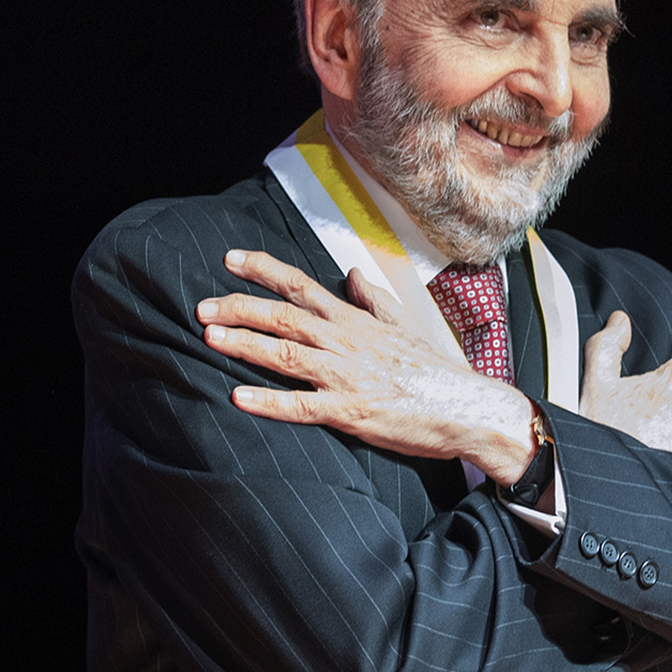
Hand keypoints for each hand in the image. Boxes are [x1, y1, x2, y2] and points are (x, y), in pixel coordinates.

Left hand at [197, 249, 537, 483]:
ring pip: (286, 354)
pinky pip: (302, 406)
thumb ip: (372, 300)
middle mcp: (346, 342)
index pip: (302, 286)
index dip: (264, 270)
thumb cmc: (435, 371)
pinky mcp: (351, 412)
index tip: (231, 259)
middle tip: (203, 306)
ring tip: (210, 337)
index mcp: (356, 321)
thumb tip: (350, 275)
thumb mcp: (404, 325)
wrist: (468, 408)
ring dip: (246, 344)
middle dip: (240, 307)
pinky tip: (239, 397)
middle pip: (283, 317)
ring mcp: (347, 376)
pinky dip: (269, 402)